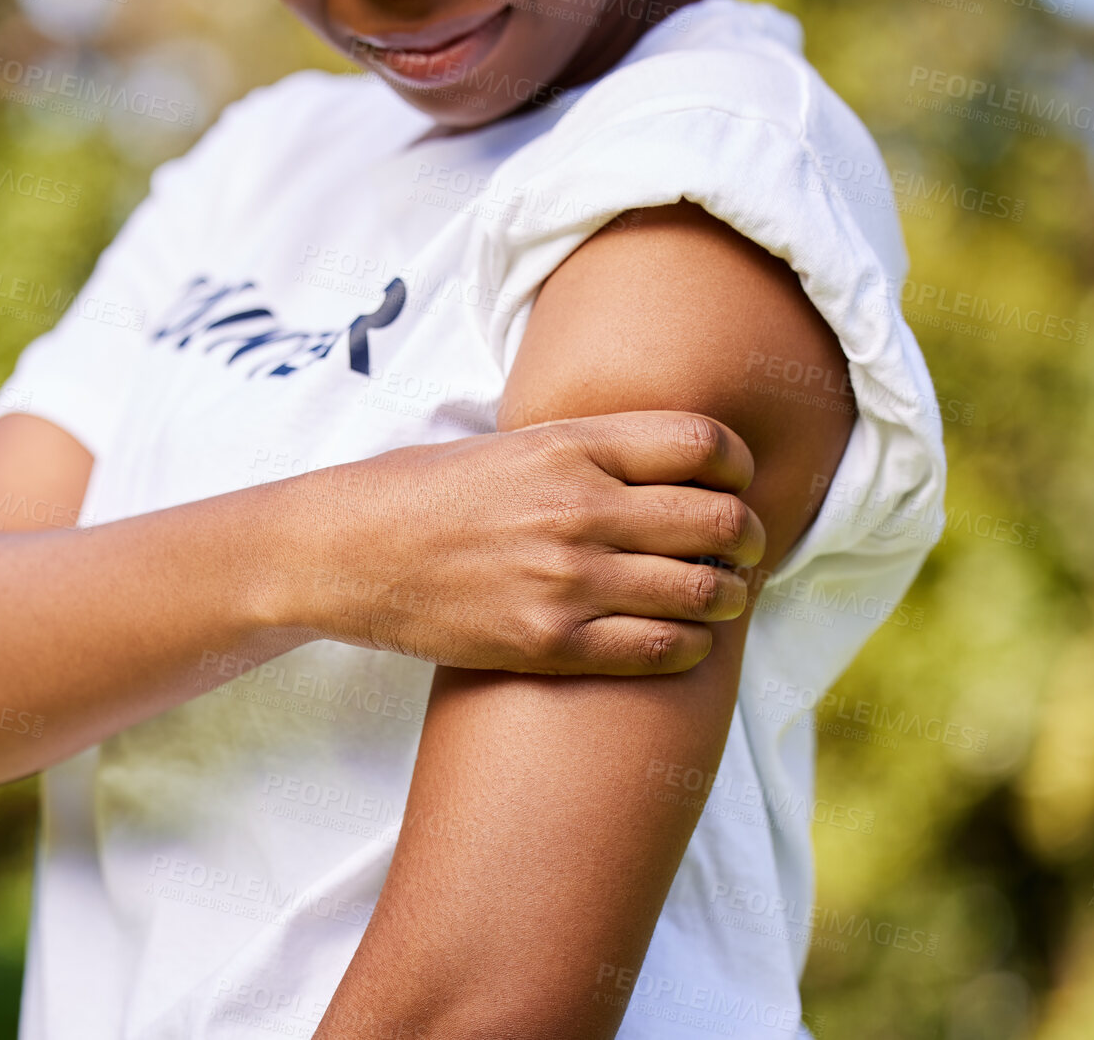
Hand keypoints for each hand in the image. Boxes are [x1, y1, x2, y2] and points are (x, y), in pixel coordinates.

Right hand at [280, 410, 765, 674]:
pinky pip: (662, 650)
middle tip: (740, 552)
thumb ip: (591, 450)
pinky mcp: (550, 642)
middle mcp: (579, 507)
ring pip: (705, 592)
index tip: (736, 486)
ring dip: (725, 597)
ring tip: (713, 598)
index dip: (740, 467)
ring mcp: (566, 579)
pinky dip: (690, 646)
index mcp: (571, 444)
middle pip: (721, 520)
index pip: (705, 443)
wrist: (346, 553)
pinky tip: (679, 639)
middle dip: (747, 540)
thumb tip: (671, 464)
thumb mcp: (512, 444)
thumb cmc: (424, 493)